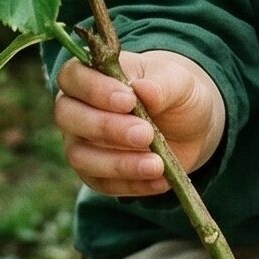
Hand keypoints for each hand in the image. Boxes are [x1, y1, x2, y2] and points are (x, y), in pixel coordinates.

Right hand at [53, 47, 226, 197]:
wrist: (190, 126)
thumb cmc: (174, 92)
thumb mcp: (179, 81)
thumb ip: (161, 84)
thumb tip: (143, 89)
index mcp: (91, 73)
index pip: (73, 76)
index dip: (94, 90)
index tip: (128, 101)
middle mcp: (77, 108)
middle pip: (69, 117)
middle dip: (106, 128)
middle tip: (145, 134)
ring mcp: (81, 143)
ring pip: (80, 156)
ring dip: (118, 163)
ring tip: (157, 165)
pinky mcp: (95, 174)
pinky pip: (103, 184)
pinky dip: (132, 184)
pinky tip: (160, 180)